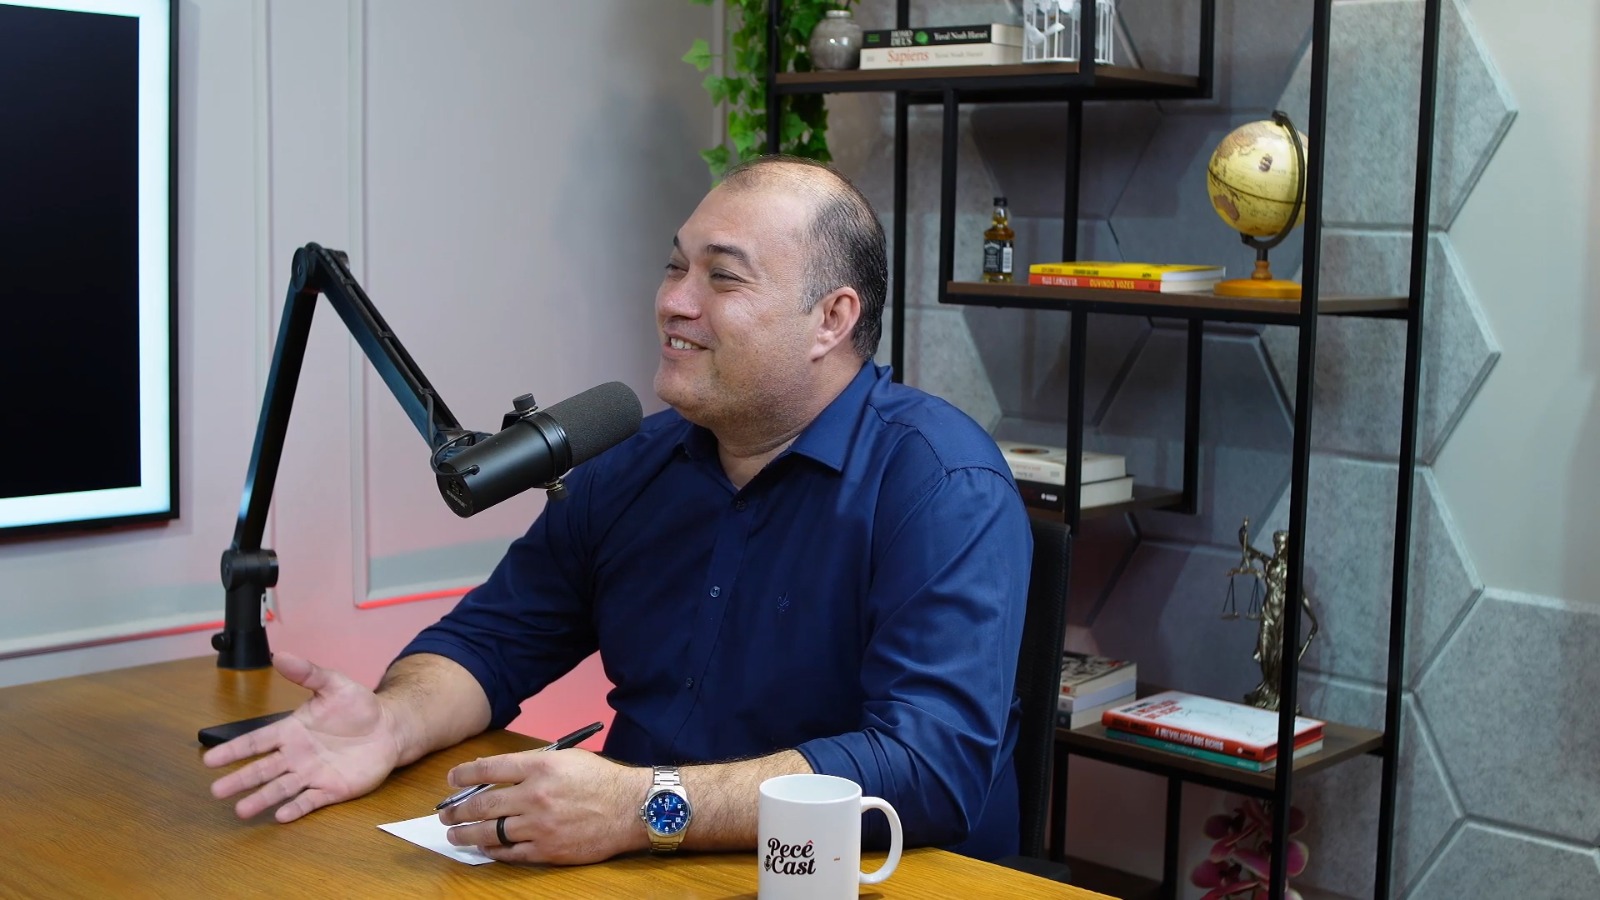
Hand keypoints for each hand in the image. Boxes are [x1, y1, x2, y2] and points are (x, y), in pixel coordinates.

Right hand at [203, 652, 403, 822]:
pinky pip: (310, 800)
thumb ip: (308, 673)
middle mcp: (296, 755)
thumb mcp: (333, 684)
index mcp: (291, 731)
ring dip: (262, 799)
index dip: (234, 750)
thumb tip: (280, 655)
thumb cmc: (357, 706)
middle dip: (240, 779)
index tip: (209, 760)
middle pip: (262, 769)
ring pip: (281, 788)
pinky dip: (296, 808)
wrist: (389, 727)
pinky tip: (281, 816)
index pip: (257, 742)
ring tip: (241, 810)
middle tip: (217, 791)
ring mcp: (312, 774)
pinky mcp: (331, 789)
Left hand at [437, 748, 651, 864]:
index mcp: (541, 767)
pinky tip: (485, 848)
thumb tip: (500, 774)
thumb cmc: (602, 780)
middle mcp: (536, 795)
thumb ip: (534, 764)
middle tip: (445, 814)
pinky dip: (493, 851)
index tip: (452, 779)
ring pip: (490, 832)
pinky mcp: (548, 850)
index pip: (490, 768)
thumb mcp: (568, 758)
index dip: (465, 774)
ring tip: (455, 834)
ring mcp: (541, 826)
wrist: (632, 808)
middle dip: (457, 810)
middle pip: (483, 804)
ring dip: (467, 834)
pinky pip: (511, 853)